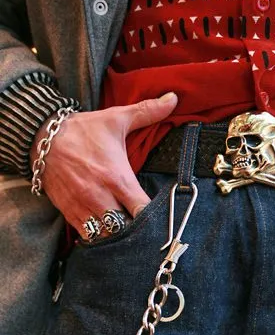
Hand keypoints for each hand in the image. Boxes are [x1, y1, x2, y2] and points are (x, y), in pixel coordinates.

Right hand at [30, 92, 177, 237]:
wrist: (40, 137)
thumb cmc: (83, 130)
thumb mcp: (116, 119)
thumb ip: (147, 112)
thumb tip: (174, 98)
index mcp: (117, 178)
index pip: (142, 211)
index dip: (154, 218)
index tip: (161, 216)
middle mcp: (101, 197)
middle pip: (126, 229)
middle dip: (138, 230)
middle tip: (146, 227)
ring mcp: (84, 208)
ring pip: (107, 237)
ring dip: (119, 235)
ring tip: (128, 230)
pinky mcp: (70, 213)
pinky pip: (88, 236)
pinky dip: (100, 237)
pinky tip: (109, 231)